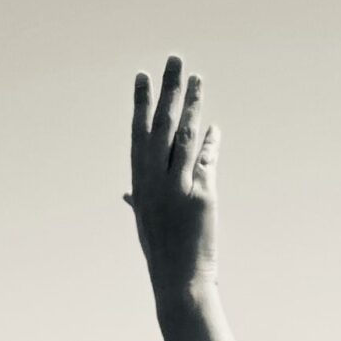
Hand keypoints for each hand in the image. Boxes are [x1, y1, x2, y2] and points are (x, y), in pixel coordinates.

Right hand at [126, 56, 218, 300]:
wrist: (178, 280)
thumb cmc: (162, 254)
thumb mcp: (145, 223)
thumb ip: (137, 202)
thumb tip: (127, 193)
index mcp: (139, 183)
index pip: (139, 133)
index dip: (141, 104)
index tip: (142, 76)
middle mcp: (154, 181)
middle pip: (160, 125)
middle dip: (167, 90)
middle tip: (174, 60)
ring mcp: (176, 187)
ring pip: (183, 137)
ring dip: (191, 105)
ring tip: (197, 78)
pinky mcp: (200, 196)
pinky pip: (205, 161)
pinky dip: (210, 142)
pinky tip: (213, 126)